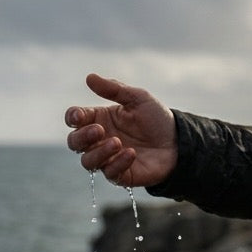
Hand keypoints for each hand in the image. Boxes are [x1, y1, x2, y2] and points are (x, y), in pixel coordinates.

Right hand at [65, 73, 178, 187]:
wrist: (178, 141)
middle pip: (75, 142)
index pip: (75, 119)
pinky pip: (110, 173)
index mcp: (100, 119)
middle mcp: (100, 140)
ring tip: (117, 142)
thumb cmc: (157, 118)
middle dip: (82, 136)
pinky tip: (131, 154)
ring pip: (87, 161)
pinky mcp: (121, 174)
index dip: (72, 117)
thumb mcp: (137, 98)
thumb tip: (89, 77)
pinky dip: (118, 163)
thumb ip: (114, 89)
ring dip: (99, 152)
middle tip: (99, 130)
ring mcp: (109, 158)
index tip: (79, 116)